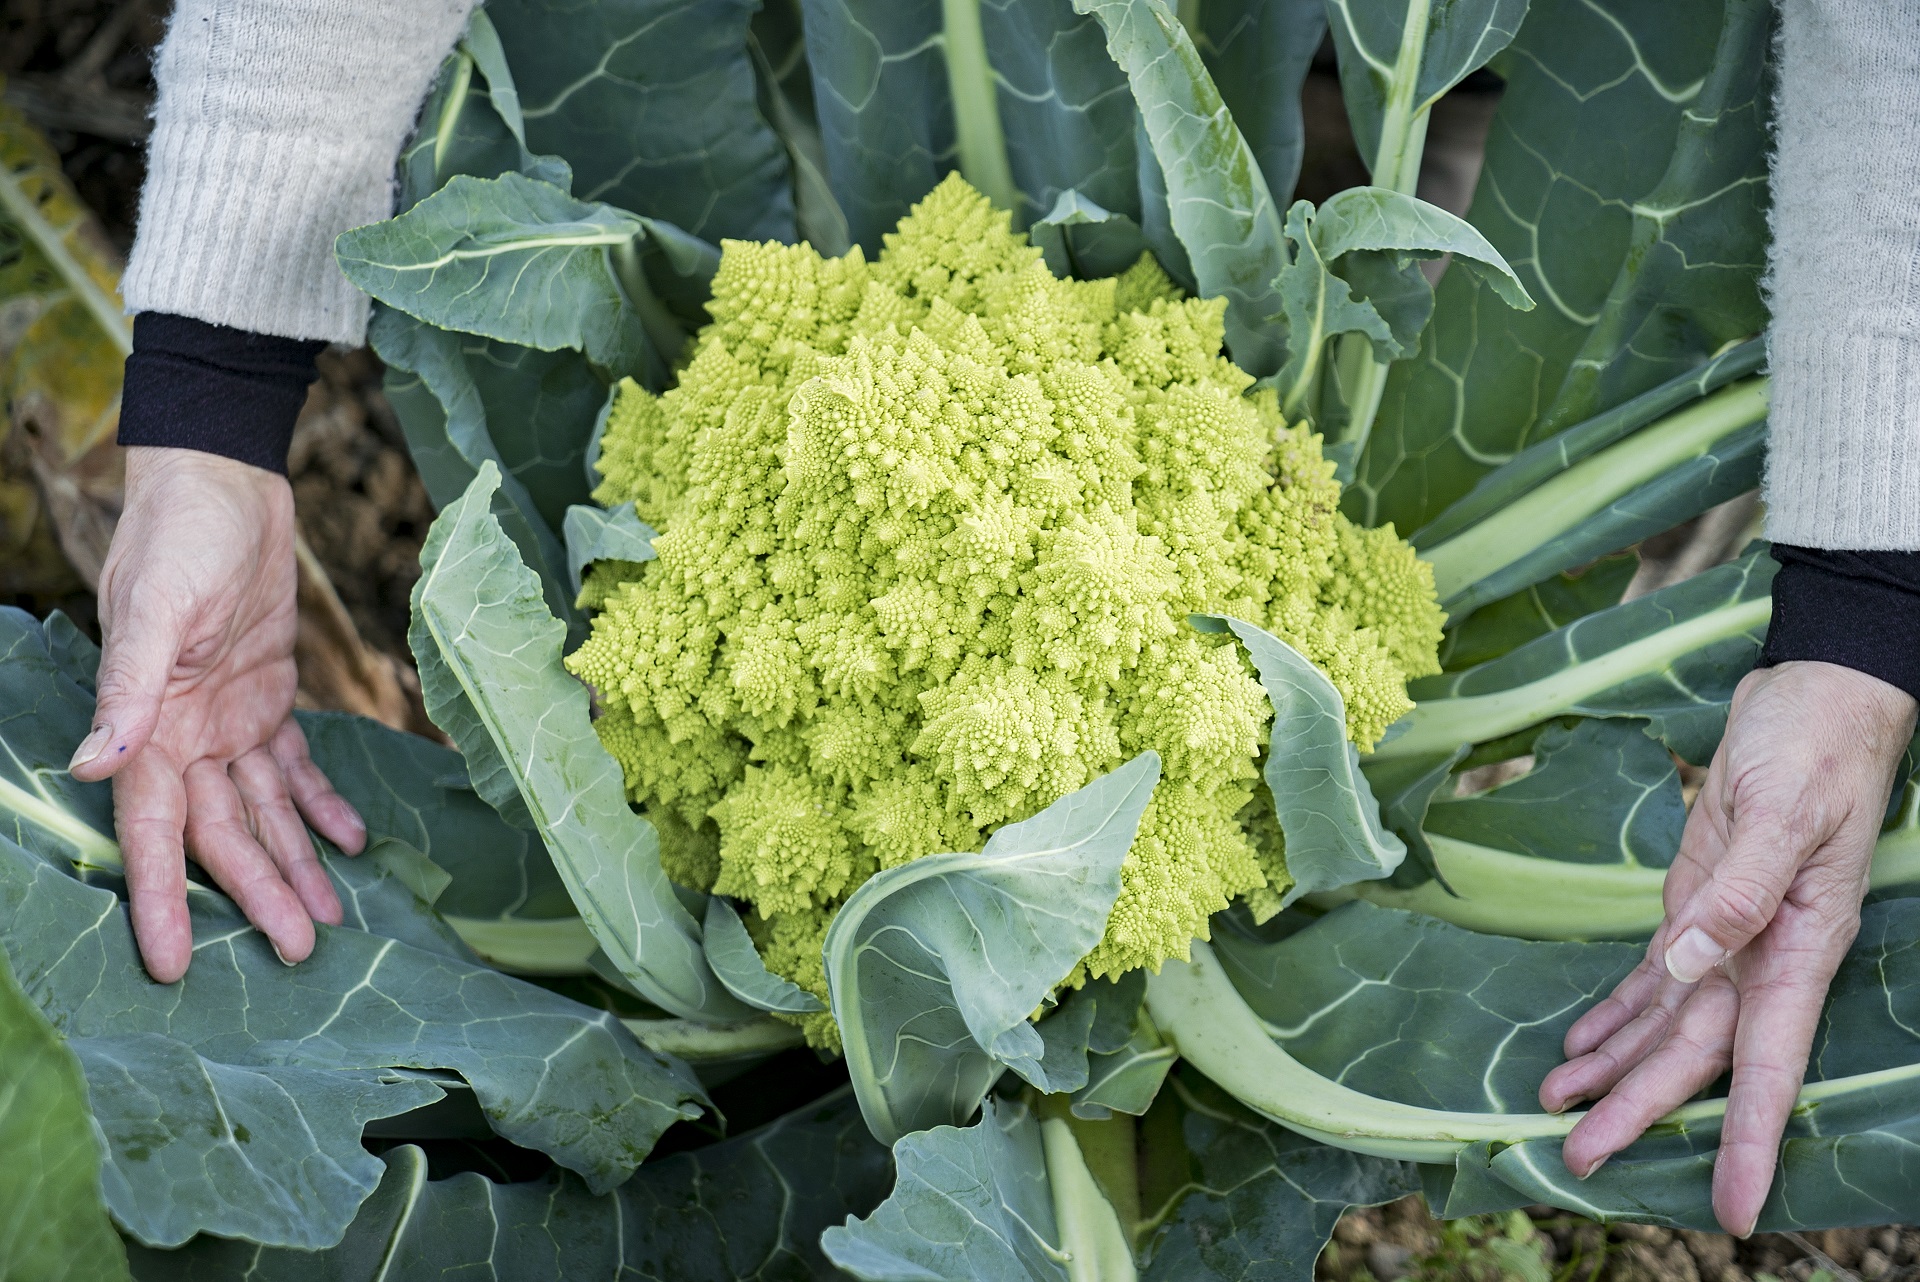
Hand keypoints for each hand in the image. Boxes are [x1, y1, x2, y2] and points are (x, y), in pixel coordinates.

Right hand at [71, 446, 365, 981]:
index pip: (154, 830)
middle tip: (296, 952)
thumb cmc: (178, 538)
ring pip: (263, 812)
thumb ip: (129, 689)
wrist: (223, 484)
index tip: (173, 963)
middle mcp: (186, 736)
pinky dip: (321, 804)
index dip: (162, 897)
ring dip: (295, 863)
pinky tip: (350, 844)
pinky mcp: (267, 696)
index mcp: (152, 726)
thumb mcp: (153, 608)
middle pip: (222, 833)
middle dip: (256, 893)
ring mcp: (228, 720)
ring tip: (327, 922)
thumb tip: (94, 765)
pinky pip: (293, 766)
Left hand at [1537, 660, 1914, 1234]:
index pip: (1763, 1064)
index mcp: (1794, 948)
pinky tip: (1583, 1044)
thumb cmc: (1813, 749)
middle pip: (1693, 1054)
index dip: (1745, 1139)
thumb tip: (1690, 966)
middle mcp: (1759, 956)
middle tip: (1575, 1157)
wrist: (1815, 698)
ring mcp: (1725, 933)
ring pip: (1665, 1023)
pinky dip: (1618, 1012)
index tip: (1731, 1209)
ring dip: (1612, 1066)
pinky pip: (1656, 976)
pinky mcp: (1696, 903)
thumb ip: (1738, 895)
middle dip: (1637, 1109)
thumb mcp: (1781, 813)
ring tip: (1554, 1107)